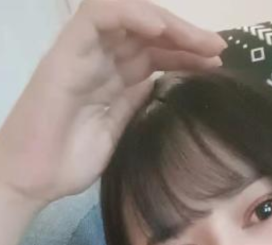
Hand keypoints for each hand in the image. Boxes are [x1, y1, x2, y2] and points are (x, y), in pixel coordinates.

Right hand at [0, 0, 225, 208]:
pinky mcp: (67, 53)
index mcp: (113, 81)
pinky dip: (130, 15)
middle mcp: (101, 61)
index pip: (156, 55)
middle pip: (149, 34)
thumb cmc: (68, 164)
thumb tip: (159, 85)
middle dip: (187, 37)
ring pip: (129, 18)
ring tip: (200, 41)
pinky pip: (98, 17)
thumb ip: (134, 105)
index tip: (217, 65)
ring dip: (168, 24)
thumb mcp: (115, 133)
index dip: (187, 55)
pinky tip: (160, 30)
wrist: (32, 179)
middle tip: (218, 49)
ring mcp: (84, 54)